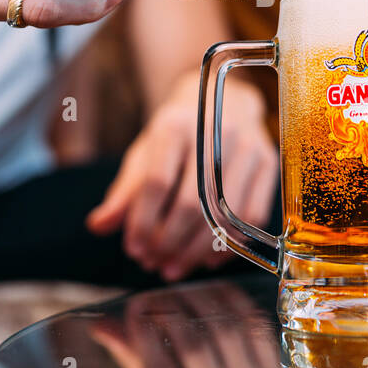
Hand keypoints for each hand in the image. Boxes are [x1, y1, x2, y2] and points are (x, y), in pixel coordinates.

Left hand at [86, 72, 276, 280]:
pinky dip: (229, 245)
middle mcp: (215, 132)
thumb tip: (98, 226)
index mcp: (176, 125)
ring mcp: (247, 147)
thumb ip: (124, 191)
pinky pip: (251, 216)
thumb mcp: (146, 152)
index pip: (156, 183)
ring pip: (223, 215)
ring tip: (174, 268)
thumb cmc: (179, 132)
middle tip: (153, 265)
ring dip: (196, 251)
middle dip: (169, 243)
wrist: (225, 99)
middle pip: (192, 203)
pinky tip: (207, 258)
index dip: (143, 222)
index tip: (133, 249)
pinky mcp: (268, 162)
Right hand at [90, 285, 280, 367]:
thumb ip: (136, 362)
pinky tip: (213, 292)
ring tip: (178, 293)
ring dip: (198, 300)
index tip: (131, 310)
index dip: (142, 336)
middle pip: (193, 347)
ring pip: (225, 330)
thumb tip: (102, 324)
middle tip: (152, 297)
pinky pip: (254, 325)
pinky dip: (232, 301)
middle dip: (167, 312)